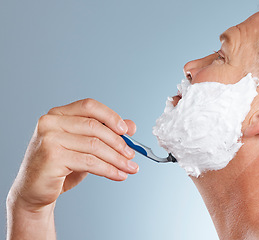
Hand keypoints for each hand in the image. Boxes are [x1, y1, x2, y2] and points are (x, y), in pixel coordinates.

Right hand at [8, 98, 138, 211]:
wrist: (34, 191)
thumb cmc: (60, 166)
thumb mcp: (84, 146)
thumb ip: (105, 133)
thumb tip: (131, 126)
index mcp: (58, 114)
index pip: (89, 106)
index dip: (111, 116)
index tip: (126, 131)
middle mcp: (51, 122)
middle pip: (94, 126)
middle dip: (118, 143)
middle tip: (132, 155)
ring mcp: (49, 139)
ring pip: (94, 146)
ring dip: (117, 159)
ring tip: (130, 168)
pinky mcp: (52, 157)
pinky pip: (89, 162)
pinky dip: (108, 169)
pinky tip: (118, 175)